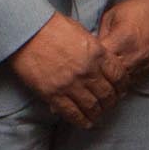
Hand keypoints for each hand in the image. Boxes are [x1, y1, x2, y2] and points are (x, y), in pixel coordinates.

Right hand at [11, 12, 115, 126]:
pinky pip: (72, 112)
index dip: (122, 86)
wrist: (26, 31)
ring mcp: (71, 84)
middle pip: (107, 94)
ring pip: (92, 106)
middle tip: (109, 105)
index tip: (120, 91)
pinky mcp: (53, 94)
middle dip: (110, 102)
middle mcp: (87, 71)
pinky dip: (81, 120)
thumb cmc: (52, 26)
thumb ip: (93, 48)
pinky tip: (85, 123)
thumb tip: (101, 61)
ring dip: (97, 113)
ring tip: (97, 116)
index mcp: (97, 53)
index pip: (118, 76)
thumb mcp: (81, 32)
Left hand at [92, 0, 148, 91]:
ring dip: (108, 81)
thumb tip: (90, 49)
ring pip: (119, 83)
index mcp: (122, 39)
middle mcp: (134, 55)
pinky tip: (113, 77)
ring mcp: (143, 64)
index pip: (97, 60)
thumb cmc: (140, 7)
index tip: (78, 61)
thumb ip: (101, 35)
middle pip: (108, 76)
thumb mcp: (112, 15)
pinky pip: (131, 81)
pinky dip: (121, 81)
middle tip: (84, 73)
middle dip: (95, 75)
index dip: (85, 62)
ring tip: (97, 77)